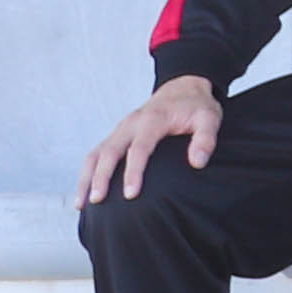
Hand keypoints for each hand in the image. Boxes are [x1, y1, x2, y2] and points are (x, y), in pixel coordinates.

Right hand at [80, 72, 222, 205]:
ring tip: (82, 203)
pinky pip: (95, 154)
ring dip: (86, 177)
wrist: (182, 89)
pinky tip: (84, 192)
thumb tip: (197, 163)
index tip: (130, 194)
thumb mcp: (209, 118)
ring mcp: (120, 130)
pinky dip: (87, 173)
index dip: (133, 172)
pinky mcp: (116, 135)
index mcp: (153, 120)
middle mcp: (130, 124)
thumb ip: (205, 139)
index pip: (139, 148)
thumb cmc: (196, 107)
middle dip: (100, 177)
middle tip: (97, 201)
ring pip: (95, 153)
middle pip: (109, 151)